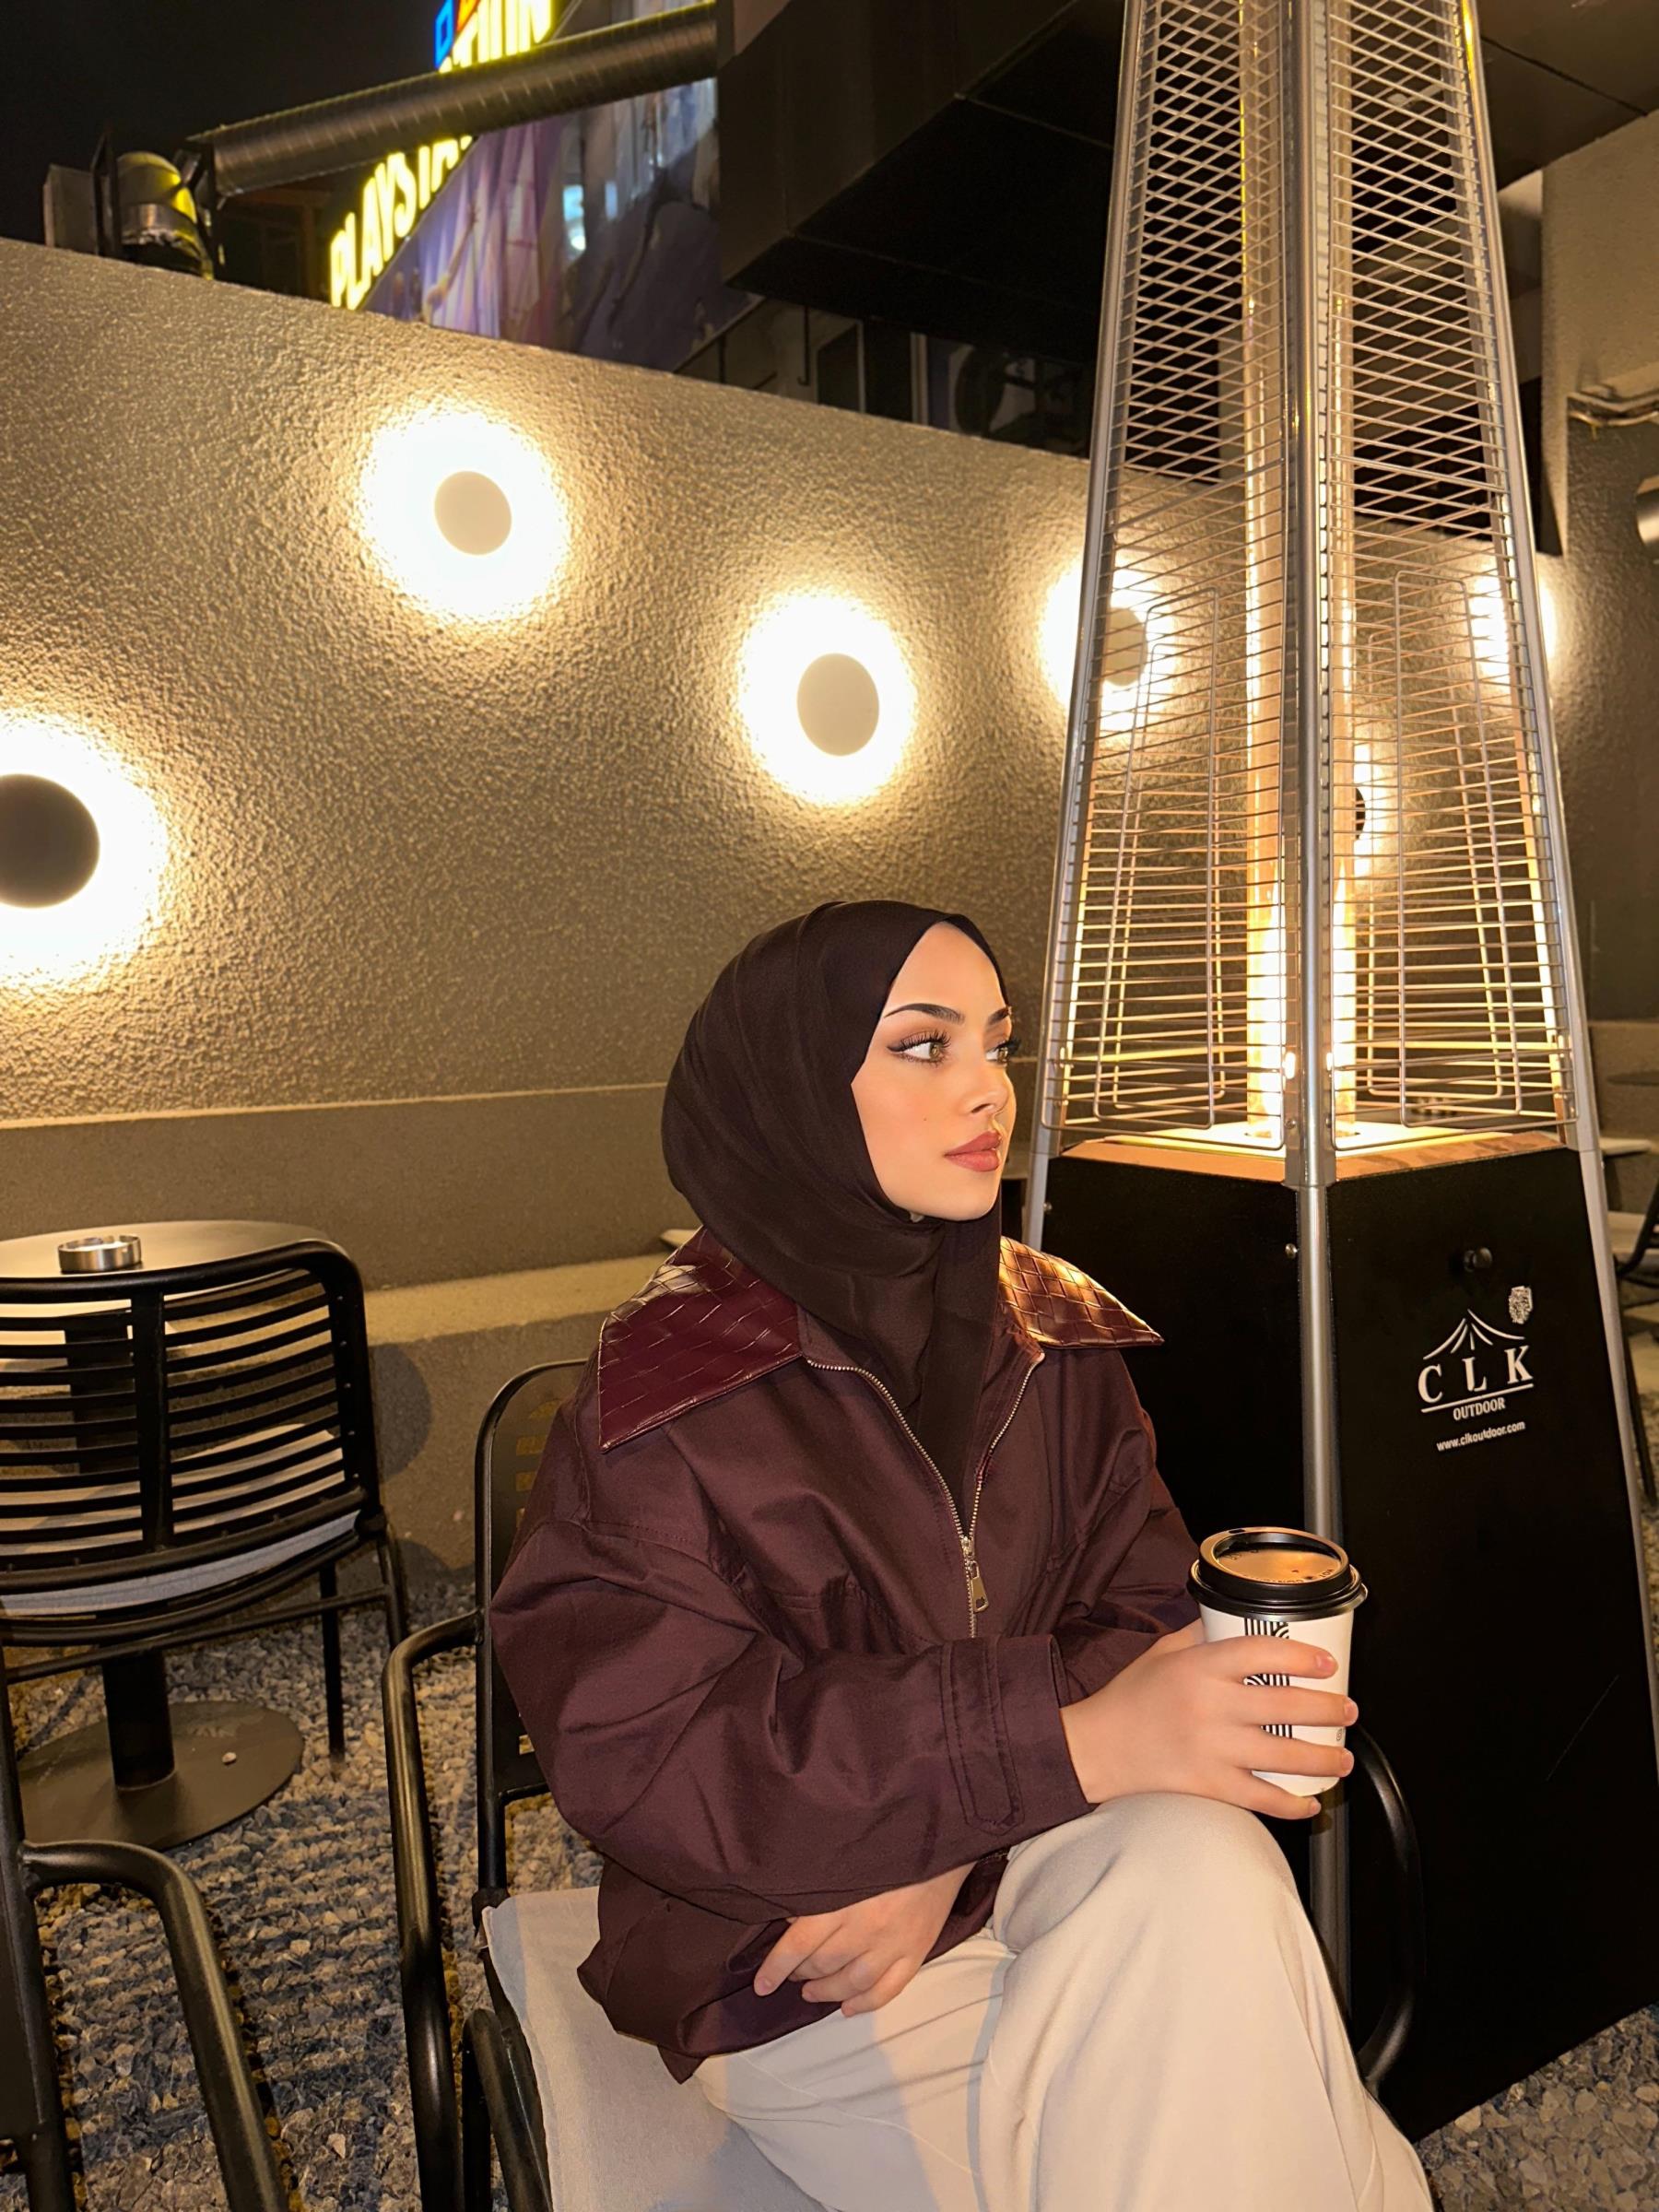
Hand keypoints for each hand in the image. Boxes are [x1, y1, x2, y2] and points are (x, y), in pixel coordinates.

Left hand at [753, 1861, 974, 2015]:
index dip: (776, 1967)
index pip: (799, 1945)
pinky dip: (865, 2004)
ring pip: (852, 1983)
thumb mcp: (841, 1856)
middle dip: (799, 1974)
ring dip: (826, 1992)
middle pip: (823, 1965)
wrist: (939, 1839)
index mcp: (842, 1902)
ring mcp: (894, 1945)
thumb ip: (815, 1886)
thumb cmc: (886, 1842)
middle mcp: (866, 1929)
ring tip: (810, 1992)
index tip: (761, 1984)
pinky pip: (888, 1990)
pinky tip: (848, 2007)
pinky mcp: (917, 1952)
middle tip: (790, 1975)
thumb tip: (791, 1916)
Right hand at [1060, 1617, 1358, 1820]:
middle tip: (1347, 1711)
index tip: (1328, 1663)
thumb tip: (1236, 1614)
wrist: (1097, 1747)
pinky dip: (1291, 1803)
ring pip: (1283, 1755)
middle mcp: (1210, 1706)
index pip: (1263, 1652)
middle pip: (1285, 1705)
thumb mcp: (1164, 1651)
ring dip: (1322, 1759)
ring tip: (1341, 1759)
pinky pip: (1261, 1797)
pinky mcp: (1208, 1785)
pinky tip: (1309, 1802)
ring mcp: (1211, 1748)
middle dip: (1328, 1710)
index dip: (1303, 1656)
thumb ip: (1202, 1633)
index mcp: (1201, 1668)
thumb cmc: (1130, 1697)